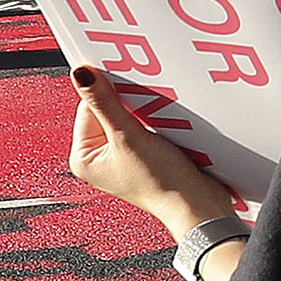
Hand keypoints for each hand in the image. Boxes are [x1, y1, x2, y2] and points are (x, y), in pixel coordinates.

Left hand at [68, 72, 233, 233]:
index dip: (110, 97)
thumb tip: (82, 74)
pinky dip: (155, 123)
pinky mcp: (144, 156)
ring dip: (145, 114)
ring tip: (159, 127)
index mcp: (83, 157)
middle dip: (130, 107)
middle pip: (108, 111)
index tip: (130, 93)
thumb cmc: (161, 184)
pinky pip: (144, 127)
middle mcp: (99, 158)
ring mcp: (122, 158)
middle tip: (147, 113)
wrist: (197, 205)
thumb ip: (105, 103)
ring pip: (128, 118)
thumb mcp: (129, 137)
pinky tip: (166, 130)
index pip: (87, 107)